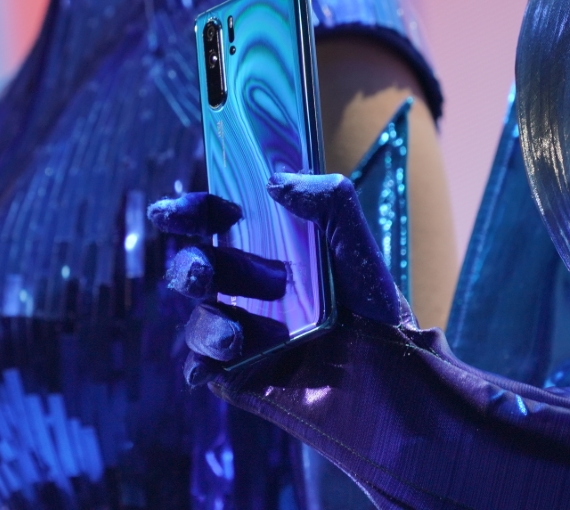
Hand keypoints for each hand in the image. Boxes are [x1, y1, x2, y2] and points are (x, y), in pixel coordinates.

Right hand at [148, 173, 405, 385]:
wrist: (397, 389)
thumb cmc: (379, 313)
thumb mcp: (358, 248)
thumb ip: (329, 200)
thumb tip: (273, 181)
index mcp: (265, 249)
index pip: (211, 221)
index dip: (187, 213)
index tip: (172, 214)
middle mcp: (245, 288)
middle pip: (192, 267)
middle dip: (188, 267)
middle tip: (202, 275)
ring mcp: (239, 332)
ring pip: (195, 319)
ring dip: (206, 323)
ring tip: (235, 337)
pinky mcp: (238, 375)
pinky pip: (199, 367)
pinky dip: (201, 364)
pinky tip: (224, 363)